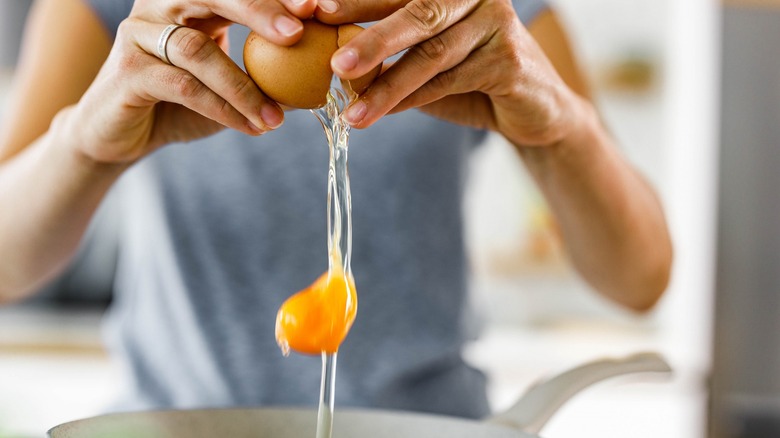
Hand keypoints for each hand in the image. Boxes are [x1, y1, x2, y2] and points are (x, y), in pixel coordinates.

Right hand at [72, 0, 319, 163]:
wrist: (121, 136)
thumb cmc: (180, 105)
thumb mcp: (228, 87)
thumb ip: (265, 78)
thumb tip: (319, 81)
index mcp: (189, 0)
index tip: (315, 7)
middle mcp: (161, 5)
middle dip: (259, 11)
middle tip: (298, 34)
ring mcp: (139, 34)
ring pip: (198, 51)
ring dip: (244, 87)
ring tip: (277, 119)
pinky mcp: (127, 70)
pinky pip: (183, 86)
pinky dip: (222, 108)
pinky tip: (251, 127)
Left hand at [316, 0, 580, 147]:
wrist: (532, 109)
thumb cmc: (468, 76)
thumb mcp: (423, 57)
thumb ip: (386, 51)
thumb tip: (328, 58)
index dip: (353, 0)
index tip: (309, 11)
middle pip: (416, 11)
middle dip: (368, 35)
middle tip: (332, 60)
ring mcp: (497, 21)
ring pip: (431, 53)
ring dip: (386, 85)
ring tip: (350, 110)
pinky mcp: (510, 59)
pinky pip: (451, 81)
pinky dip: (413, 99)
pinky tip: (382, 113)